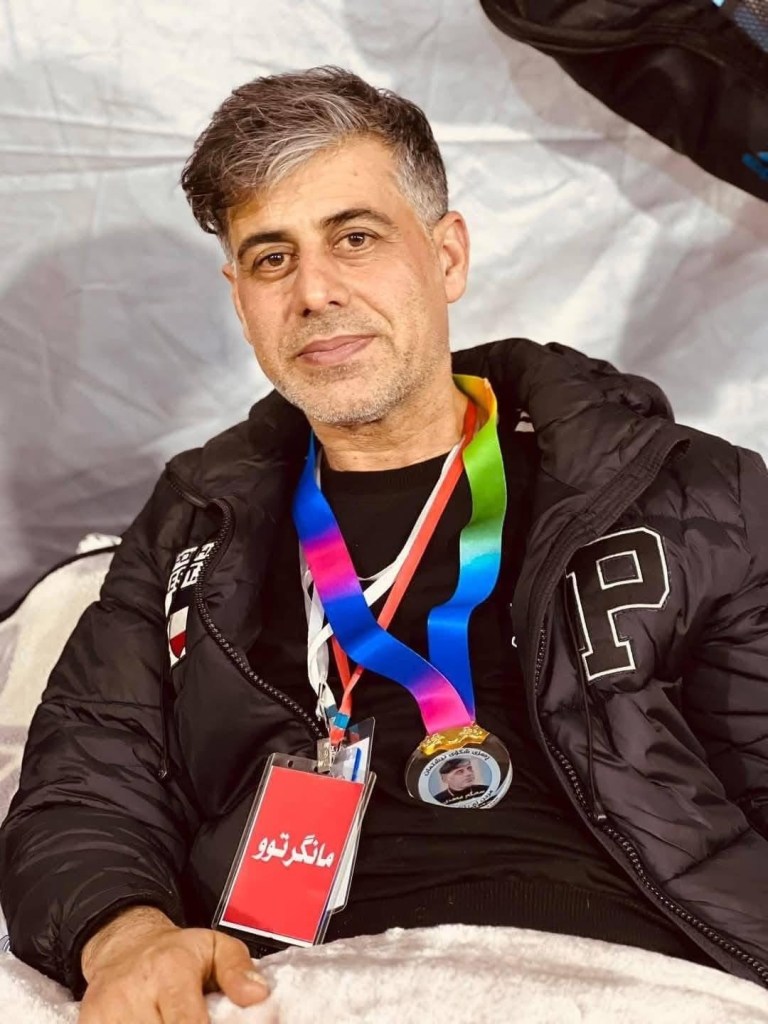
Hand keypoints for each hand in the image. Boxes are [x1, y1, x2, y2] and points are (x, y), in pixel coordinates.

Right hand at [78, 906, 268, 1022]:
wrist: (124, 944)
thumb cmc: (178, 953)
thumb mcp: (216, 947)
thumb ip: (238, 970)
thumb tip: (257, 995)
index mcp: (172, 970)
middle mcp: (135, 990)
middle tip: (199, 1022)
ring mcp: (107, 1011)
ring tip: (171, 1020)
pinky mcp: (89, 1023)